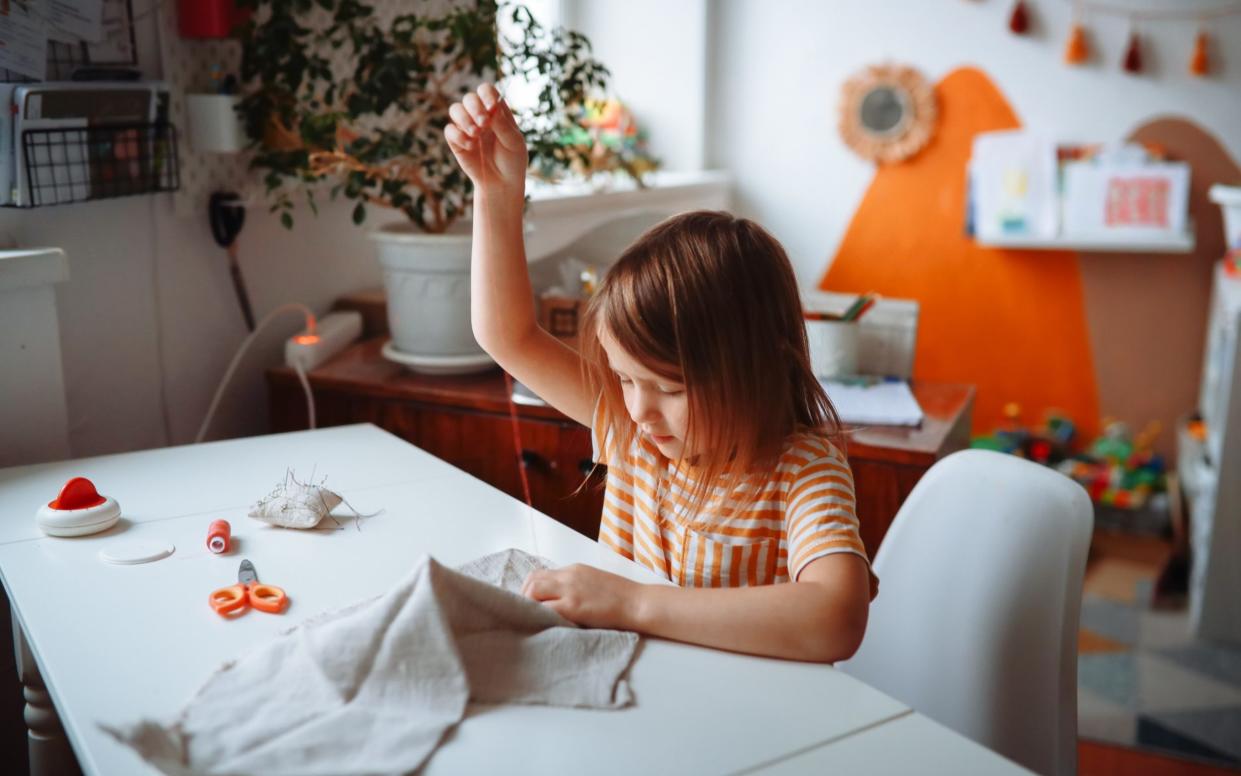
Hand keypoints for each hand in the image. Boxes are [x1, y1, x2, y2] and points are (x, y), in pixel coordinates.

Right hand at [444, 83, 527, 195]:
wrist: (502, 184)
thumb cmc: (512, 161)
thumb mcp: (513, 142)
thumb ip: (502, 125)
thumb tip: (491, 108)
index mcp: (496, 111)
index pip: (486, 90)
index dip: (486, 95)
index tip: (492, 108)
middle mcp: (480, 116)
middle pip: (469, 98)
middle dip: (475, 107)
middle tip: (484, 123)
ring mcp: (467, 128)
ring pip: (455, 109)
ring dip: (464, 119)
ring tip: (476, 134)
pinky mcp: (457, 142)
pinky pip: (449, 130)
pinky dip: (459, 136)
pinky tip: (471, 146)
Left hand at [522, 563, 641, 629]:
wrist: (638, 603)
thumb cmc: (621, 597)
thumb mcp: (594, 582)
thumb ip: (574, 585)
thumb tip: (556, 599)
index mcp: (574, 569)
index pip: (540, 574)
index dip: (530, 589)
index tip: (531, 604)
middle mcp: (568, 576)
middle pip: (532, 580)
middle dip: (523, 597)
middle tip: (526, 614)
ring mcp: (570, 590)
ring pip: (533, 591)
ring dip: (528, 606)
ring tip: (532, 620)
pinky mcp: (573, 606)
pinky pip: (545, 609)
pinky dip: (538, 616)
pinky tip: (541, 625)